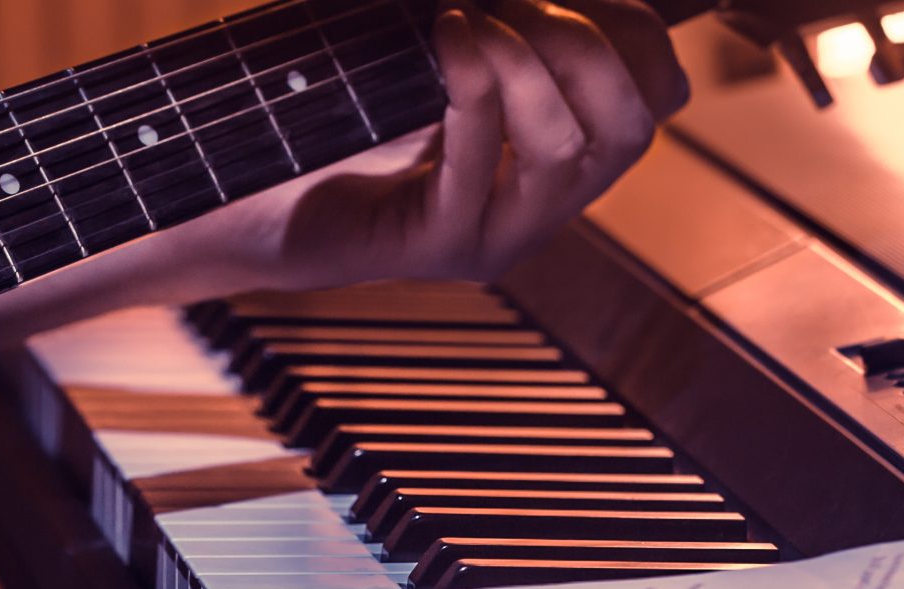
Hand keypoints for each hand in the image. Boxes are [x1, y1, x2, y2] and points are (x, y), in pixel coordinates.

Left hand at [195, 0, 689, 290]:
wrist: (249, 196)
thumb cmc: (340, 116)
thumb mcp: (439, 48)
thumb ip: (501, 18)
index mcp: (558, 153)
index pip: (654, 98)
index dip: (638, 34)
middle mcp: (541, 204)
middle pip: (630, 132)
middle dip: (591, 50)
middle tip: (520, 9)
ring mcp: (494, 235)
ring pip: (566, 154)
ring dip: (527, 66)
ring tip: (470, 20)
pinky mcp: (437, 250)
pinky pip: (480, 170)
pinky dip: (472, 93)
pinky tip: (447, 41)